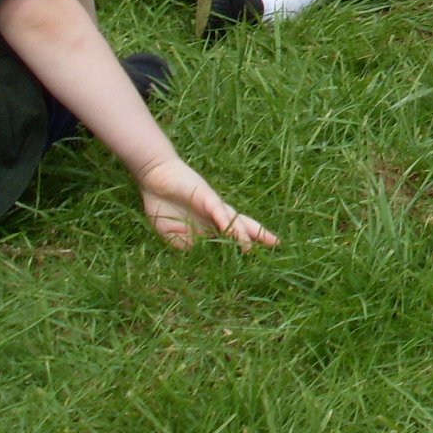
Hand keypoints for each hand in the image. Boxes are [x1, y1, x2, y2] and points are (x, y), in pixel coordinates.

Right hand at [136, 156, 276, 250]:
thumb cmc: (164, 203)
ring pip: (233, 220)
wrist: (155, 177)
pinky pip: (218, 210)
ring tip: (251, 247)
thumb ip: (184, 244)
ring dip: (243, 233)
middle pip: (242, 225)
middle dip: (259, 235)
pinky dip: (225, 220)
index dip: (244, 244)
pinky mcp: (206, 196)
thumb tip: (198, 253)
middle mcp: (216, 213)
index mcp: (209, 223)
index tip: (259, 255)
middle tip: (277, 244)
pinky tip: (231, 230)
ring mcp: (213, 204)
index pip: (231, 235)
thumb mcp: (171, 232)